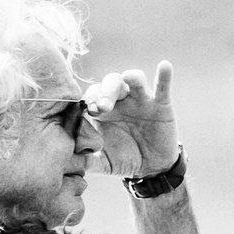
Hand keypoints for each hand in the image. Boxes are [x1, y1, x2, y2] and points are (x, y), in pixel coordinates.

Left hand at [84, 62, 178, 180]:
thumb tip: (68, 163)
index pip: (91, 96)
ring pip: (134, 79)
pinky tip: (164, 66)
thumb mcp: (103, 163)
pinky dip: (164, 75)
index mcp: (101, 111)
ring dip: (130, 78)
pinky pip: (163, 86)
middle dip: (105, 92)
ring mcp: (140, 100)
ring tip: (128, 78)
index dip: (87, 100)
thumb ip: (87, 161)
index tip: (85, 110)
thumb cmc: (122, 159)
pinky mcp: (161, 104)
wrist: (151, 168)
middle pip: (110, 84)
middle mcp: (119, 101)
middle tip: (102, 107)